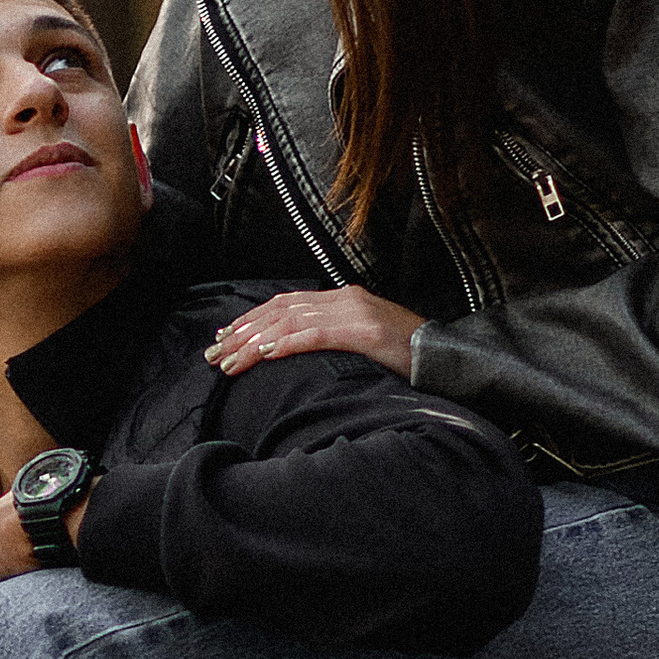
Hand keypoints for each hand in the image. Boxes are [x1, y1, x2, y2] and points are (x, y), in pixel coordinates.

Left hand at [206, 287, 422, 378]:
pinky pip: (316, 334)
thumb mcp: (365, 341)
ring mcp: (354, 312)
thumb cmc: (406, 355)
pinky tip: (265, 354)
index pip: (286, 303)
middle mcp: (344, 298)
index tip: (225, 336)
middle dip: (242, 331)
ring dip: (254, 342)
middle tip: (213, 353)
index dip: (251, 319)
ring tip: (229, 360)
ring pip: (290, 321)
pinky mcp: (364, 331)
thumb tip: (297, 351)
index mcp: (343, 298)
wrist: (445, 355)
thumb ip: (334, 338)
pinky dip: (287, 343)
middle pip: (280, 310)